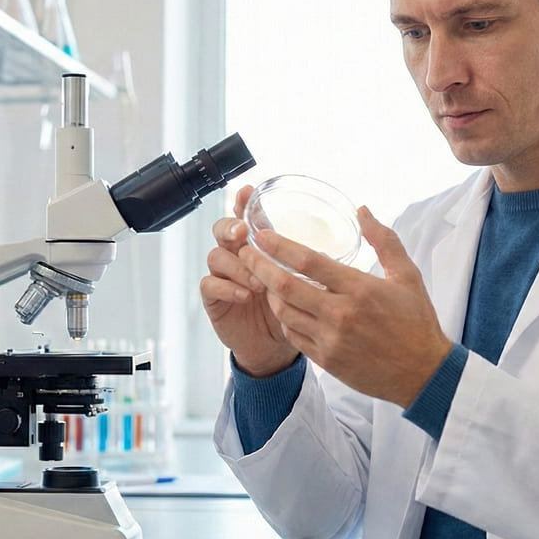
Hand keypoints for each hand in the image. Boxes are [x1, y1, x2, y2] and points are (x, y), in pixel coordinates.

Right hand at [200, 185, 299, 376]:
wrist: (275, 346)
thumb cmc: (291, 309)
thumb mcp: (304, 282)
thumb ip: (309, 262)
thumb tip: (328, 247)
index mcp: (258, 246)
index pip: (247, 217)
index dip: (244, 203)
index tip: (247, 192)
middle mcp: (238, 255)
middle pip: (222, 229)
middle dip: (230, 227)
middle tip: (242, 233)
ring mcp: (224, 275)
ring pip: (217, 256)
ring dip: (237, 265)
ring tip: (257, 281)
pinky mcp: (214, 298)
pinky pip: (210, 284)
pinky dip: (227, 287)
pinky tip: (244, 295)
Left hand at [239, 206, 452, 407]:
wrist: (423, 373)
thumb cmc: (417, 321)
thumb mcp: (407, 275)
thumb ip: (384, 240)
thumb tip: (362, 210)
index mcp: (359, 289)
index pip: (308, 262)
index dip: (280, 246)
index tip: (262, 235)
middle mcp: (340, 314)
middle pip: (286, 286)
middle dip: (259, 266)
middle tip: (245, 252)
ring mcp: (330, 340)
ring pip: (284, 312)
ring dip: (269, 293)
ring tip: (262, 277)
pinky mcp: (327, 360)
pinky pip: (293, 336)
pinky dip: (284, 319)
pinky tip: (284, 306)